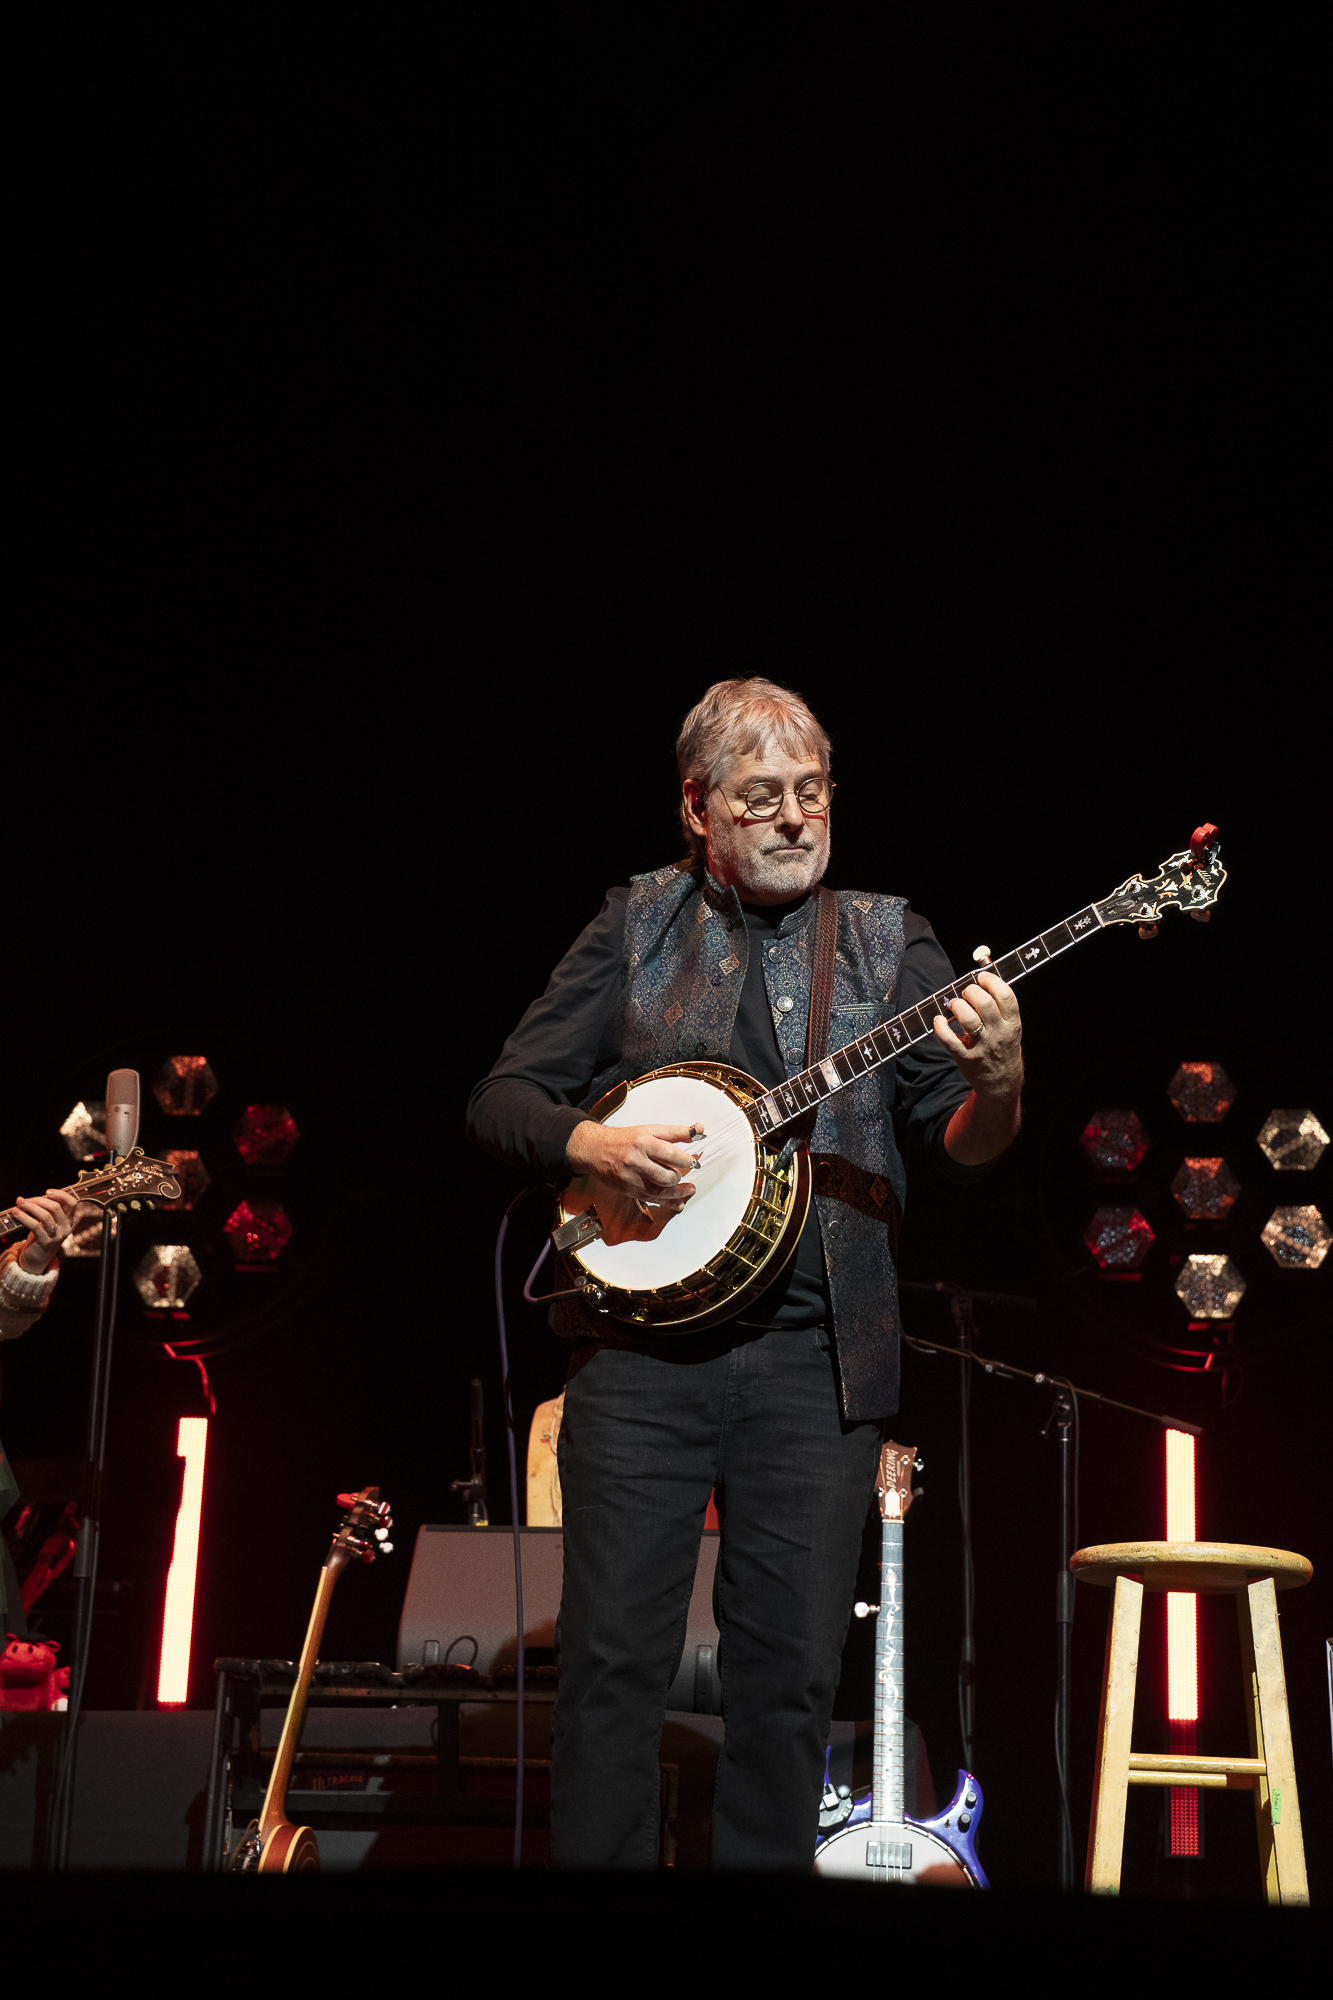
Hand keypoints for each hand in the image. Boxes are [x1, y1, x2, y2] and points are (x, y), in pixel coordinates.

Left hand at [15, 1188, 80, 1273]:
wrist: (37, 1259)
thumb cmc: (41, 1237)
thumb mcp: (49, 1223)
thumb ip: (46, 1210)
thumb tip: (31, 1198)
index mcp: (69, 1221)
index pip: (72, 1204)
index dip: (61, 1195)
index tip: (47, 1192)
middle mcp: (66, 1228)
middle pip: (55, 1208)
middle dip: (38, 1200)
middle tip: (25, 1199)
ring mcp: (57, 1236)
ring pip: (45, 1216)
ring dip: (30, 1207)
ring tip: (19, 1203)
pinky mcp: (45, 1243)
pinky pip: (35, 1226)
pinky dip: (24, 1217)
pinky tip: (15, 1213)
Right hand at [566, 1120, 700, 1213]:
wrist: (596, 1150)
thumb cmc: (624, 1139)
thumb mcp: (650, 1130)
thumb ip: (675, 1132)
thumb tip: (699, 1130)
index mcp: (643, 1143)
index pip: (672, 1155)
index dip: (686, 1161)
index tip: (692, 1162)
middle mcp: (636, 1161)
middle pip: (666, 1176)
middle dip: (679, 1177)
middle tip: (686, 1173)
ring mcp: (631, 1178)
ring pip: (659, 1191)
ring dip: (678, 1193)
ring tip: (689, 1190)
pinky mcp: (628, 1190)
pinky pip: (651, 1199)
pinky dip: (667, 1203)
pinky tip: (678, 1203)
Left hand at [932, 969, 1023, 1101]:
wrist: (1002, 1082)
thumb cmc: (1003, 1047)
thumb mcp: (1009, 1026)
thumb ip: (999, 1003)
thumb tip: (984, 968)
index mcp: (1012, 1023)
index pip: (1005, 995)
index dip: (991, 981)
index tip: (981, 977)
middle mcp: (999, 1034)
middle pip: (984, 1004)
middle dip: (970, 992)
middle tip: (966, 993)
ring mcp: (983, 1047)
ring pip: (968, 1019)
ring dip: (956, 1006)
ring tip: (954, 1005)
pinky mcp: (967, 1059)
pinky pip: (950, 1040)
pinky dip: (940, 1028)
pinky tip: (939, 1020)